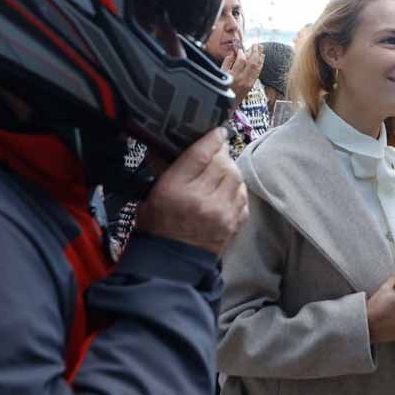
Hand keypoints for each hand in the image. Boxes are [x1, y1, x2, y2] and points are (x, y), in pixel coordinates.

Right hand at [135, 127, 249, 254]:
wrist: (171, 263)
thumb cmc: (157, 226)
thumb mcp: (152, 194)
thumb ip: (166, 167)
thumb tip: (178, 142)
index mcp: (175, 190)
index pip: (200, 154)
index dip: (212, 138)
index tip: (218, 131)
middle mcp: (202, 200)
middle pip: (223, 163)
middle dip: (222, 154)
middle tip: (217, 152)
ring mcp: (221, 213)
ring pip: (236, 178)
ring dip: (230, 171)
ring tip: (221, 171)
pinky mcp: (234, 224)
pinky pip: (243, 196)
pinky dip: (238, 189)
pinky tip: (227, 190)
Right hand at [222, 44, 264, 104]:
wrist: (225, 106)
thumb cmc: (221, 89)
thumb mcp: (220, 74)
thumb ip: (227, 62)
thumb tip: (233, 53)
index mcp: (233, 75)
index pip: (241, 60)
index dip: (242, 52)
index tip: (241, 48)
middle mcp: (243, 79)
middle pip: (252, 62)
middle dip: (255, 51)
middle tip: (256, 44)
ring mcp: (248, 83)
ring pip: (257, 68)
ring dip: (260, 57)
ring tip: (261, 49)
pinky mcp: (251, 86)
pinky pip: (258, 73)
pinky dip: (260, 65)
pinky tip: (261, 59)